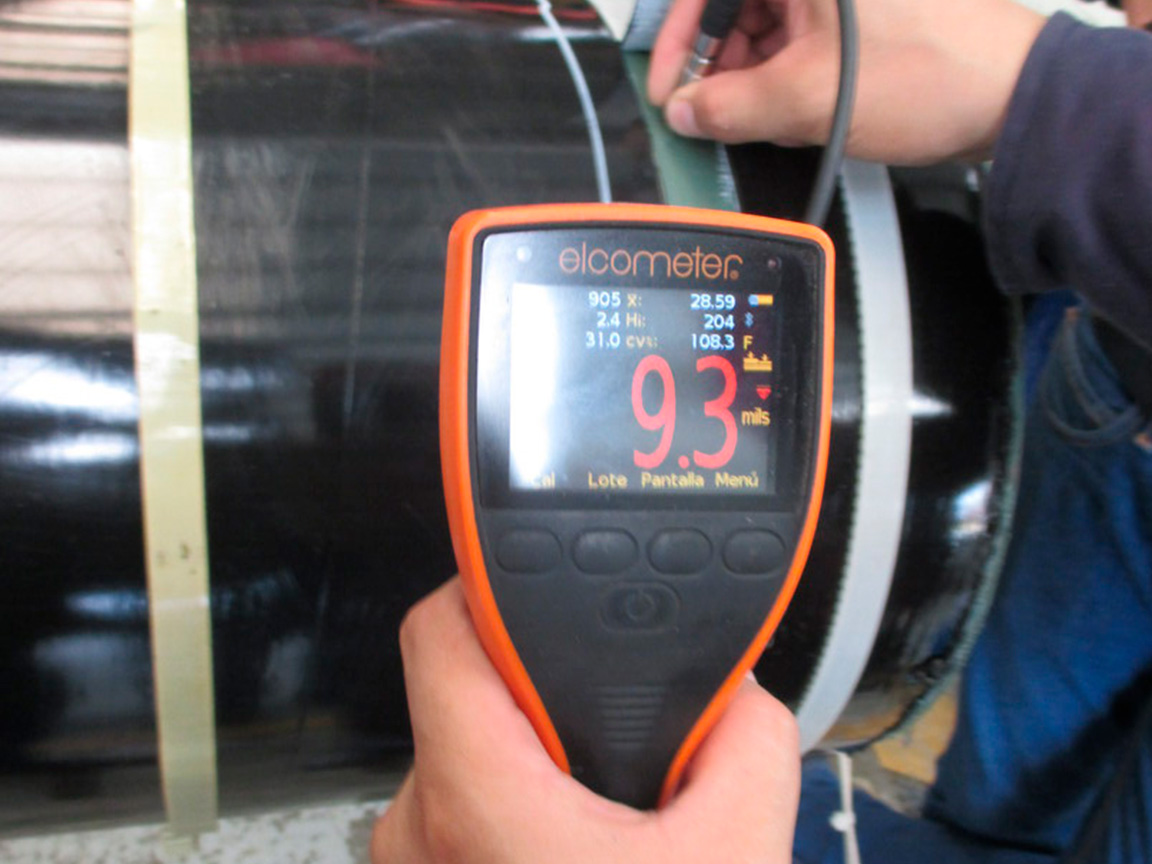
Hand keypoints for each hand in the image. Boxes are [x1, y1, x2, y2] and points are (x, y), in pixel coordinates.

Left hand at [371, 577, 800, 863]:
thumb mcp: (737, 854)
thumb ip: (747, 745)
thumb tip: (736, 698)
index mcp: (477, 799)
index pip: (440, 629)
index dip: (491, 589)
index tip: (537, 583)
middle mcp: (417, 830)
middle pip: (466, 696)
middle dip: (543, 699)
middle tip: (609, 732)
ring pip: (466, 760)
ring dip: (533, 765)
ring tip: (603, 814)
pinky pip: (462, 816)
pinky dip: (516, 813)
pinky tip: (577, 851)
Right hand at [647, 0, 1044, 163]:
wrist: (1008, 98)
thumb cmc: (933, 73)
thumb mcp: (805, 99)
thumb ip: (729, 107)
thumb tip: (686, 112)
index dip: (677, 40)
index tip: (668, 87)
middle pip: (737, 8)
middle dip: (715, 65)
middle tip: (703, 113)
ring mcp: (845, 0)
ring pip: (768, 29)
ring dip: (749, 77)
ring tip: (750, 121)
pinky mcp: (863, 21)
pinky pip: (800, 43)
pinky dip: (782, 79)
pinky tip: (784, 114)